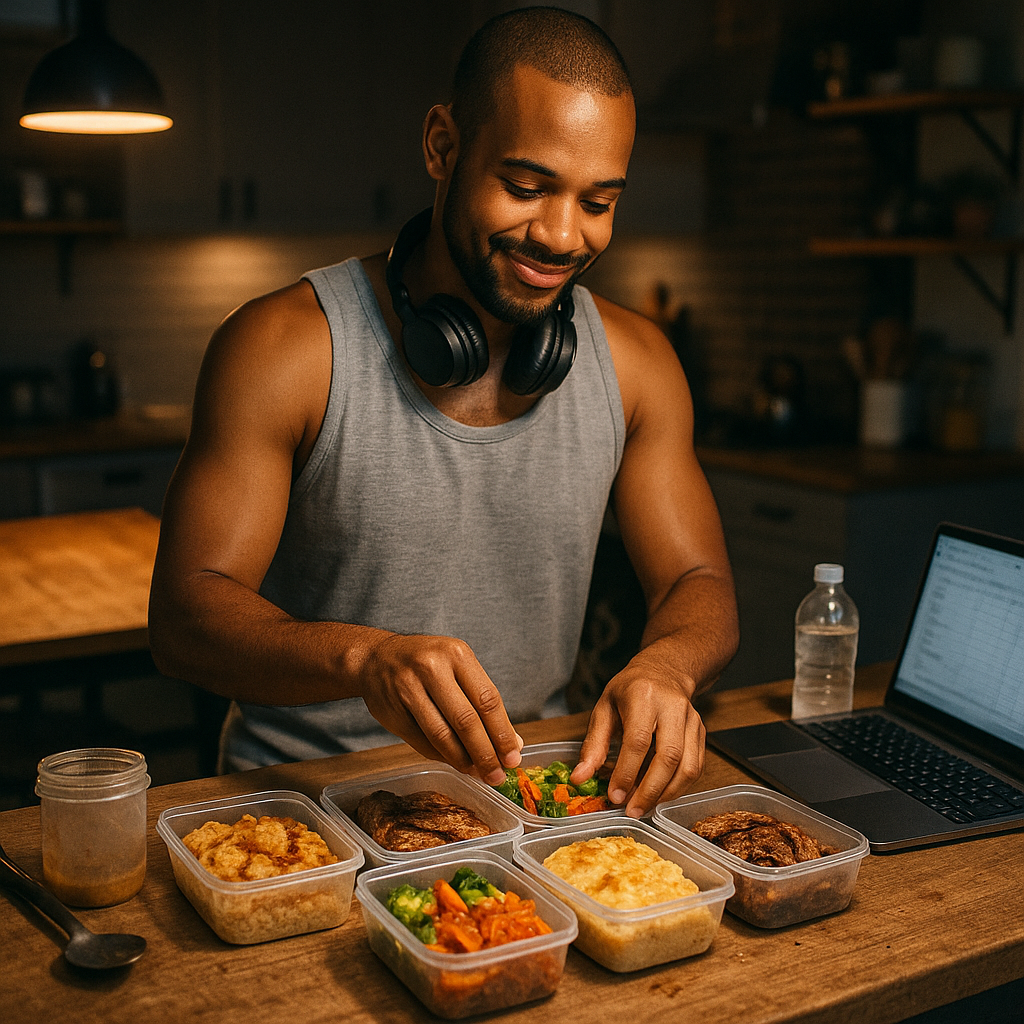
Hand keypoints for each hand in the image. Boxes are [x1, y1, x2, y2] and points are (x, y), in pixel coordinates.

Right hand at [359, 632, 521, 783]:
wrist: (376, 658)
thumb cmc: (427, 664)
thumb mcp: (458, 667)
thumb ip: (482, 701)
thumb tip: (512, 743)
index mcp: (457, 653)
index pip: (487, 699)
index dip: (502, 733)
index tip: (513, 757)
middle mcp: (432, 667)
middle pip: (466, 720)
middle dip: (485, 753)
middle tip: (497, 775)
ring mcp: (408, 688)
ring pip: (442, 735)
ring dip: (463, 760)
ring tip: (478, 773)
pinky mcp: (392, 710)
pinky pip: (422, 742)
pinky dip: (442, 757)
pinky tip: (456, 763)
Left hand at [571, 651, 704, 817]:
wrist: (663, 671)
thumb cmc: (629, 690)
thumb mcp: (604, 709)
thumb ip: (593, 745)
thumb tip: (580, 778)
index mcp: (643, 696)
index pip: (638, 740)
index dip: (627, 772)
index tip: (615, 796)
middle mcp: (672, 706)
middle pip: (669, 756)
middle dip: (650, 789)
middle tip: (632, 810)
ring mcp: (691, 719)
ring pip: (688, 765)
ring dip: (667, 793)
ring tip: (644, 806)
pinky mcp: (701, 732)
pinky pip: (696, 766)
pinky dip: (679, 786)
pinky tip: (660, 794)